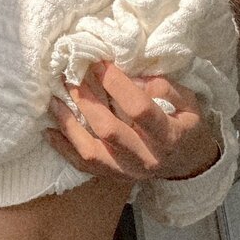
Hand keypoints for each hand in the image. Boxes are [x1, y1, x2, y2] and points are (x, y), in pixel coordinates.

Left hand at [44, 60, 220, 182]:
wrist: (189, 164)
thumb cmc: (187, 126)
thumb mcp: (190, 103)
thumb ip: (167, 88)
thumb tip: (134, 78)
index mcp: (169, 136)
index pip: (139, 108)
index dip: (117, 84)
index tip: (100, 62)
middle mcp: (147, 157)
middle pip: (109, 130)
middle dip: (87, 100)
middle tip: (71, 77)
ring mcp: (128, 170)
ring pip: (91, 151)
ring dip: (69, 125)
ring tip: (53, 101)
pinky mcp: (115, 176)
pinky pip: (85, 165)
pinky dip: (64, 149)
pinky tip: (49, 132)